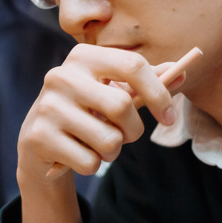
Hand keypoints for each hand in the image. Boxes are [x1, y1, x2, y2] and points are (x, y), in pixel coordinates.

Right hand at [14, 44, 187, 222]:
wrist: (39, 139)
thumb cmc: (86, 110)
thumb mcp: (113, 90)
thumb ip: (146, 81)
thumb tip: (182, 72)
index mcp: (83, 56)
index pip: (133, 65)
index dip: (159, 93)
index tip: (170, 117)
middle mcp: (61, 76)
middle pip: (122, 106)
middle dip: (133, 130)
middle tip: (126, 136)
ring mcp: (47, 107)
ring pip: (108, 140)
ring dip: (113, 151)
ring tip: (98, 144)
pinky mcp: (39, 137)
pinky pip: (89, 162)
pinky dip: (92, 165)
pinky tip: (78, 154)